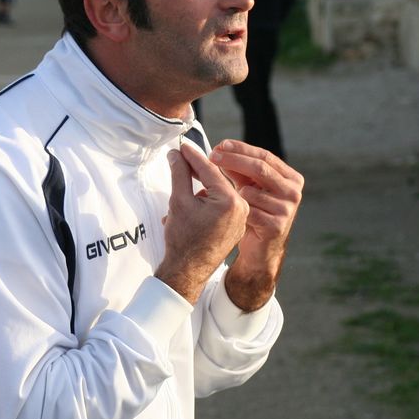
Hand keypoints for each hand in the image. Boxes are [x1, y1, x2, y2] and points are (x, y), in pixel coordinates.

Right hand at [155, 144, 249, 304]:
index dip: (193, 156)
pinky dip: (207, 200)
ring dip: (201, 186)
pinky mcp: (236, 226)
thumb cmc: (183, 239)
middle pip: (216, 180)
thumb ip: (180, 173)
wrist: (187, 272)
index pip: (209, 170)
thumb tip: (177, 155)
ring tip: (183, 184)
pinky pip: (222, 205)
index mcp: (230, 201)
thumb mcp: (179, 201)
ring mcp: (241, 218)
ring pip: (219, 192)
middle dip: (197, 171)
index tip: (182, 147)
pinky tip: (192, 202)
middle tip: (181, 158)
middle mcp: (241, 208)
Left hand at [210, 140, 303, 310]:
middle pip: (260, 168)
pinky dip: (236, 211)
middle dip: (233, 160)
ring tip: (226, 200)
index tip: (221, 144)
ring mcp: (287, 209)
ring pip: (250, 192)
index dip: (241, 149)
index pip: (264, 156)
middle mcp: (293, 191)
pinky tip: (233, 215)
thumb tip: (221, 148)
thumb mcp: (248, 186)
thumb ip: (238, 168)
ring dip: (232, 194)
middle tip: (212, 156)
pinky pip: (248, 211)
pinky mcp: (277, 226)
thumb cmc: (255, 211)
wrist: (260, 248)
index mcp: (290, 177)